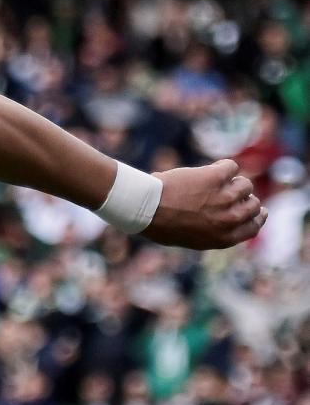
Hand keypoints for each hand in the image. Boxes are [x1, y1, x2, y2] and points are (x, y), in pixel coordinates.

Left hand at [141, 159, 266, 249]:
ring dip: (232, 181)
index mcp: (223, 238)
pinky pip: (231, 166)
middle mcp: (229, 220)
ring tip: (214, 181)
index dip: (257, 217)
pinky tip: (210, 169)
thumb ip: (211, 231)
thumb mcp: (189, 237)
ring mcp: (225, 198)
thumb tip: (226, 220)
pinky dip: (223, 166)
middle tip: (229, 191)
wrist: (145, 208)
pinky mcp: (216, 178)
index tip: (259, 210)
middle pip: (252, 205)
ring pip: (245, 185)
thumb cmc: (159, 223)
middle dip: (243, 198)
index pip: (253, 228)